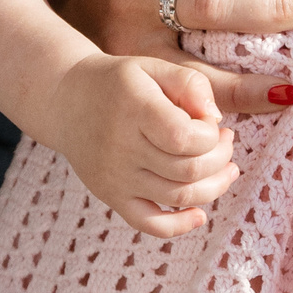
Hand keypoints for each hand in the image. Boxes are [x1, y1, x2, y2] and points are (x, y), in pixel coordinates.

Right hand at [39, 51, 240, 237]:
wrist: (66, 102)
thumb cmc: (121, 82)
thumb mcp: (154, 66)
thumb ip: (191, 83)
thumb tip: (215, 118)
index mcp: (135, 109)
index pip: (185, 138)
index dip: (211, 135)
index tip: (213, 123)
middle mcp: (122, 148)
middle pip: (188, 170)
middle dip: (221, 158)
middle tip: (226, 141)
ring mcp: (116, 178)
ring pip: (178, 197)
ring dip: (214, 187)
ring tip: (226, 168)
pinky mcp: (111, 197)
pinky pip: (148, 223)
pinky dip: (179, 226)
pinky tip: (199, 215)